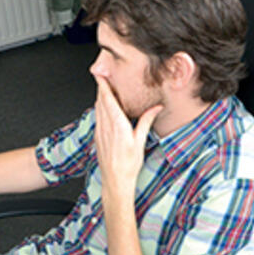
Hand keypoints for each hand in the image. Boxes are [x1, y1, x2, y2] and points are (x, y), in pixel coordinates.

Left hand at [92, 76, 159, 202]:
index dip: (103, 85)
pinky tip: (103, 108)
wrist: (115, 180)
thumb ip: (146, 121)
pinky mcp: (97, 137)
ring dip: (100, 97)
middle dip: (101, 87)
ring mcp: (100, 131)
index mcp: (117, 125)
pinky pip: (97, 117)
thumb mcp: (140, 141)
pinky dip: (99, 108)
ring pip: (97, 109)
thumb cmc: (129, 164)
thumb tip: (156, 108)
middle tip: (103, 75)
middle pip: (100, 101)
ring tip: (103, 88)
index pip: (108, 100)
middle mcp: (106, 126)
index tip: (101, 74)